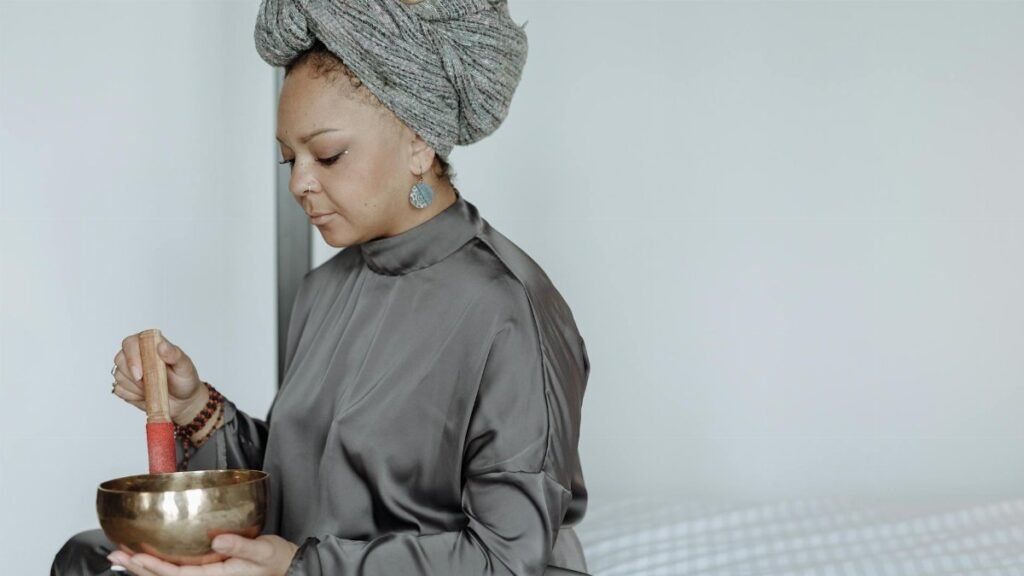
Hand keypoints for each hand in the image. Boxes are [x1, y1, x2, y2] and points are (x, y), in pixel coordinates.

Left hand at [107, 534, 298, 575]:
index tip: (137, 556)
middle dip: (139, 568)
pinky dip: (158, 566)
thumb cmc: (277, 561)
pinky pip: (177, 572)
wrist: (287, 568)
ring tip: (122, 558)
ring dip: (143, 569)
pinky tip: (147, 560)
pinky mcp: (208, 573)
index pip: (178, 575)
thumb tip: (218, 540)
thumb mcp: (264, 552)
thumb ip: (242, 547)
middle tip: (116, 555)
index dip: (155, 567)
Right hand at [111, 330, 205, 424]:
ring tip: (153, 388)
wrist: (183, 400)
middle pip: (120, 359)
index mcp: (149, 343)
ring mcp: (128, 369)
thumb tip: (161, 345)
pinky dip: (133, 396)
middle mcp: (135, 353)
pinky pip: (120, 390)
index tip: (140, 374)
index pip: (131, 343)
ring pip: (119, 376)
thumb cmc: (184, 379)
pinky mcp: (124, 384)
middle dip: (132, 375)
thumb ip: (174, 355)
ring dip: (135, 387)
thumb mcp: (184, 366)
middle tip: (148, 385)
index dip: (132, 358)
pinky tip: (146, 395)